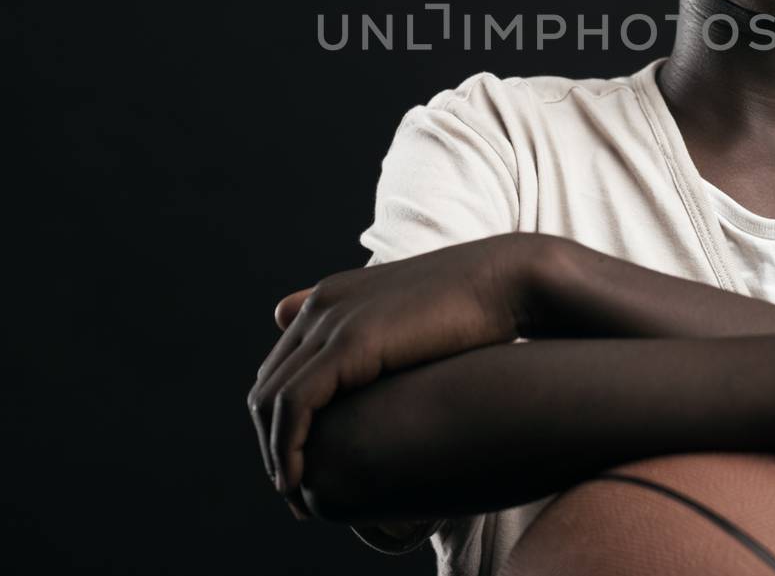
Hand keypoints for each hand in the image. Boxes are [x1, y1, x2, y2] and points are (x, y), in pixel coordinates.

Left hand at [246, 233, 545, 516]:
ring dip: (274, 451)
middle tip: (288, 488)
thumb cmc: (475, 312)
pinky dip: (287, 444)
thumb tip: (362, 371)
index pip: (281, 368)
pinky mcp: (349, 341)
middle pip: (268, 385)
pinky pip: (295, 402)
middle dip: (270, 441)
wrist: (507, 281)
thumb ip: (378, 341)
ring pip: (273, 398)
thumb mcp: (413, 326)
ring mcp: (331, 320)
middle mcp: (320, 305)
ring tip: (291, 492)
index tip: (295, 463)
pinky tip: (297, 477)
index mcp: (330, 298)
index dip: (278, 420)